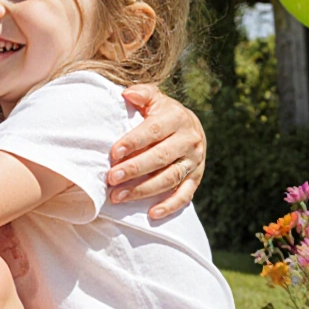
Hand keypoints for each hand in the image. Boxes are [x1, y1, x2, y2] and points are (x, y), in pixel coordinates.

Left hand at [109, 85, 205, 219]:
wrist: (191, 127)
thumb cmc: (162, 113)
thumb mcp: (154, 99)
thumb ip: (142, 94)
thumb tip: (127, 94)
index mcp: (177, 118)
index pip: (154, 131)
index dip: (134, 142)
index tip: (114, 152)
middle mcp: (189, 140)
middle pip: (161, 157)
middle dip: (134, 169)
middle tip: (111, 178)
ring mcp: (195, 161)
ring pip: (169, 178)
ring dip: (143, 190)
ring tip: (118, 196)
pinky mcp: (196, 178)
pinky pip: (184, 195)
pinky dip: (169, 206)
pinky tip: (151, 214)